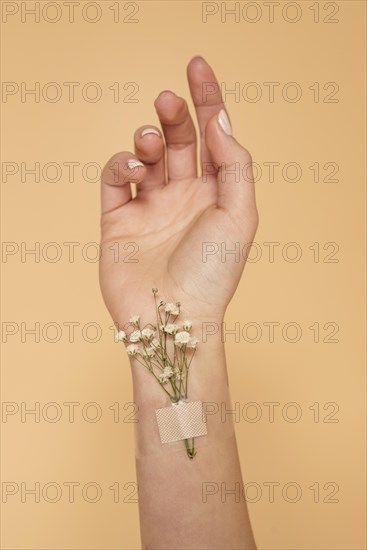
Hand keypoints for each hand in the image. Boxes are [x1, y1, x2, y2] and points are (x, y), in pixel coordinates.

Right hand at [99, 56, 257, 326]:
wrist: (173, 317)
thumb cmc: (213, 273)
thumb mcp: (240, 214)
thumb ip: (234, 163)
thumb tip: (219, 119)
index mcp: (217, 194)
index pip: (213, 137)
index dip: (208, 99)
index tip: (197, 65)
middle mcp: (184, 197)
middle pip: (179, 140)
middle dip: (175, 113)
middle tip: (168, 99)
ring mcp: (150, 207)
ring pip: (146, 155)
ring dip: (148, 137)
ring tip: (150, 140)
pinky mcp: (118, 218)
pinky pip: (115, 178)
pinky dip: (121, 163)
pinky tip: (134, 167)